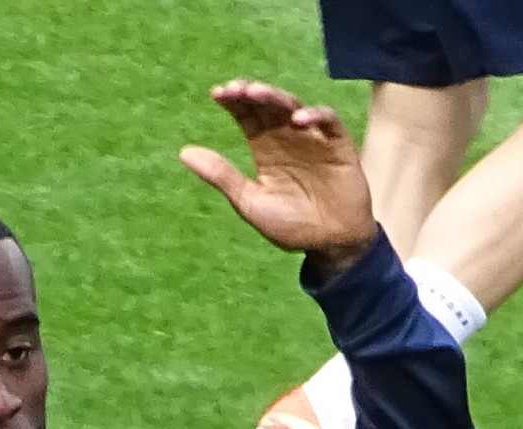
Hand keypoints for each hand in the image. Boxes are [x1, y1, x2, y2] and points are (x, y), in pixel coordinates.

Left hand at [177, 81, 375, 267]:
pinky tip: (297, 120)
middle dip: (250, 93)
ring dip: (275, 97)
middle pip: (267, 104)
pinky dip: (314, 115)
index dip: (233, 102)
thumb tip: (184, 152)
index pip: (247, 115)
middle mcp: (287, 137)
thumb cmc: (292, 226)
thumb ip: (222, 176)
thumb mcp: (250, 202)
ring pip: (292, 105)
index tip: (217, 94)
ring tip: (256, 94)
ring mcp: (313, 138)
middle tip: (234, 89)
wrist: (330, 245)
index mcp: (265, 148)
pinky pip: (327, 120)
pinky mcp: (338, 144)